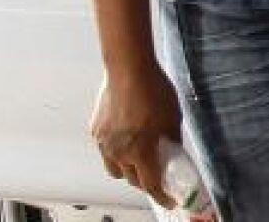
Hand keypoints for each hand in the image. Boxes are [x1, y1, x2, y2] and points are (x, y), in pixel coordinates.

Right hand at [89, 66, 182, 207]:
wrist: (128, 69)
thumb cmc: (152, 89)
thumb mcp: (173, 117)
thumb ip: (172, 139)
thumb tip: (173, 150)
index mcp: (140, 151)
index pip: (150, 184)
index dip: (161, 195)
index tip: (169, 200)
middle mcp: (119, 152)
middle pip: (131, 179)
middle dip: (144, 180)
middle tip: (156, 172)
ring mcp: (104, 142)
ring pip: (114, 168)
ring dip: (127, 168)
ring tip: (138, 155)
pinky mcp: (96, 130)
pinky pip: (106, 149)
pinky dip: (116, 149)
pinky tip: (126, 136)